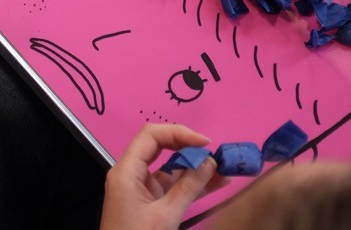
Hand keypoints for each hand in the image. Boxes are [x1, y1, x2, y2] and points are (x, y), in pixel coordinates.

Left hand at [100, 124, 226, 229]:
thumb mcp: (166, 216)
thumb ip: (188, 187)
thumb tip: (209, 162)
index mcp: (126, 171)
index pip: (151, 136)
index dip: (179, 133)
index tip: (205, 143)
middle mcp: (130, 174)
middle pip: (160, 148)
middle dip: (189, 149)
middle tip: (216, 154)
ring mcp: (140, 189)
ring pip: (169, 169)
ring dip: (194, 168)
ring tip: (224, 169)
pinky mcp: (148, 203)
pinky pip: (170, 187)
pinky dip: (190, 185)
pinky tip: (214, 184)